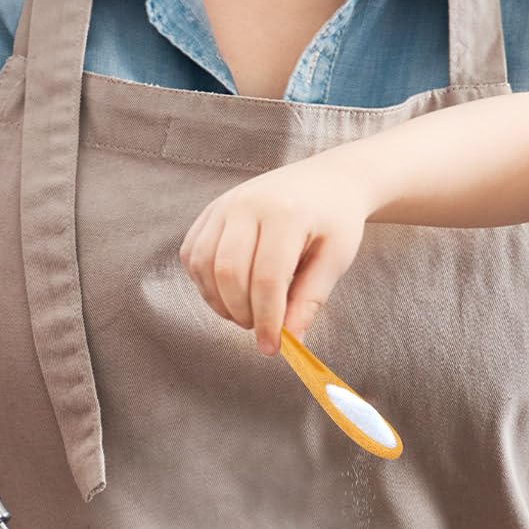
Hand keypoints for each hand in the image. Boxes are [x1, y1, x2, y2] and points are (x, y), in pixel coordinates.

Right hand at [180, 159, 377, 351]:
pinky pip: (192, 254)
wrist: (327, 180)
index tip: (272, 348)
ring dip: (219, 302)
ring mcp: (224, 204)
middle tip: (261, 328)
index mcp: (286, 214)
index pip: (267, 279)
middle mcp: (248, 204)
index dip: (267, 320)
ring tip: (246, 312)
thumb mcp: (336, 259)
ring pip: (203, 265)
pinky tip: (228, 293)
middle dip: (242, 313)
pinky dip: (204, 283)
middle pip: (229, 273)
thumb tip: (289, 338)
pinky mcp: (211, 211)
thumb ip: (310, 299)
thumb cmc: (336, 220)